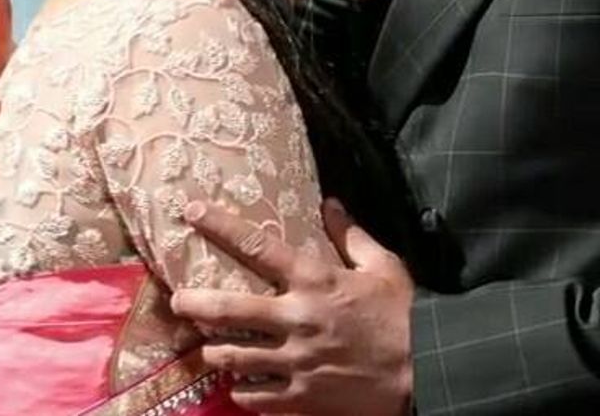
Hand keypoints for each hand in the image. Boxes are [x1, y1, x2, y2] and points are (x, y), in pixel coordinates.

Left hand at [171, 198, 413, 414]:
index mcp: (314, 280)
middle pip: (228, 309)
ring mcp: (292, 362)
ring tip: (206, 347)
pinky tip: (238, 384)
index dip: (220, 225)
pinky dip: (241, 390)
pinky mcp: (297, 398)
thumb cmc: (401, 313)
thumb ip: (351, 235)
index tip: (192, 211)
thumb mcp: (383, 265)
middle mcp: (295, 318)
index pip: (257, 246)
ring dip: (214, 351)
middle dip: (195, 304)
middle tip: (177, 302)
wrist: (422, 370)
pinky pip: (252, 396)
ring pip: (232, 357)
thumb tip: (330, 203)